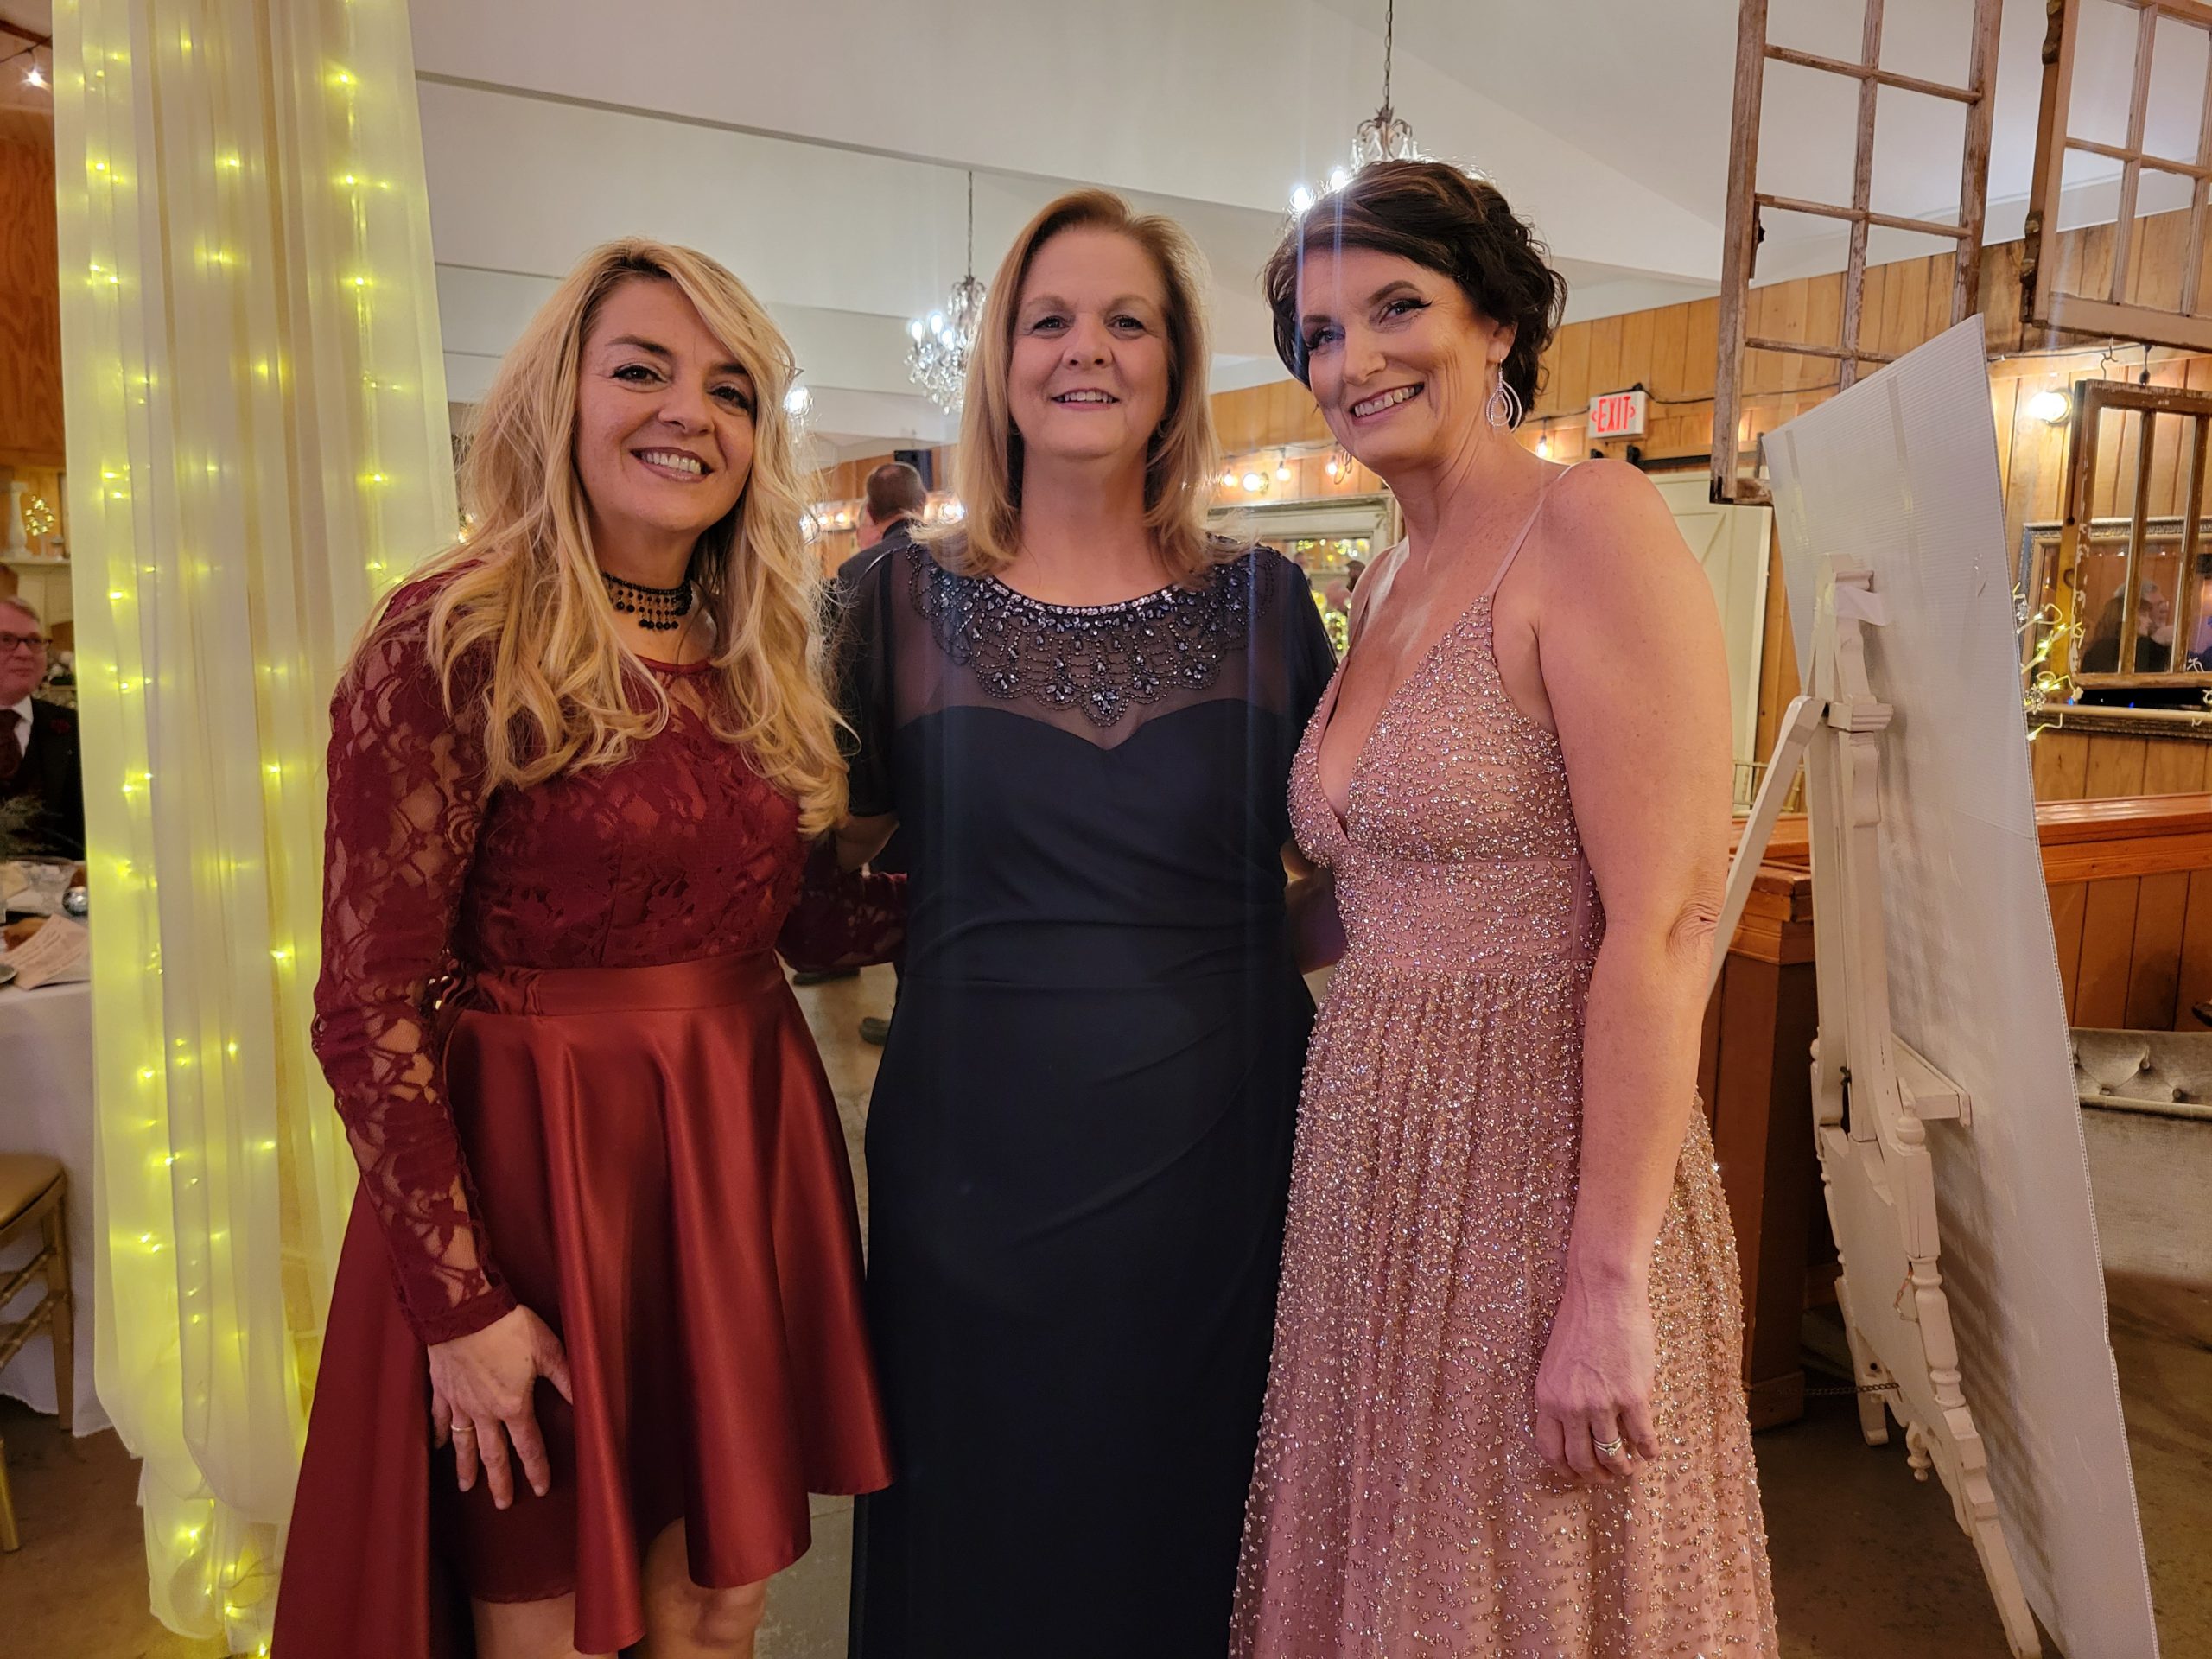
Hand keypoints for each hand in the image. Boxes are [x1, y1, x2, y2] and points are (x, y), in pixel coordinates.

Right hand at [427, 1305, 573, 1508]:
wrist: (464, 1312)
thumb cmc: (509, 1328)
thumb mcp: (548, 1350)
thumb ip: (566, 1378)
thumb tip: (587, 1401)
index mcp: (514, 1405)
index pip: (529, 1446)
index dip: (536, 1469)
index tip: (539, 1489)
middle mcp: (485, 1412)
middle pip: (494, 1455)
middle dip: (499, 1481)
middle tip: (501, 1504)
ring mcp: (460, 1402)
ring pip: (463, 1443)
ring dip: (466, 1467)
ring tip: (466, 1487)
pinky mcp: (442, 1388)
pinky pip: (440, 1417)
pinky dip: (440, 1433)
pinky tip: (440, 1445)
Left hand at [1533, 1269, 1660, 1484]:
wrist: (1603, 1293)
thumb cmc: (1580, 1322)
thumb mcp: (1555, 1363)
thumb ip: (1561, 1396)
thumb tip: (1575, 1430)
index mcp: (1547, 1397)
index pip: (1550, 1450)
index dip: (1565, 1470)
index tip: (1577, 1475)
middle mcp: (1571, 1406)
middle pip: (1581, 1461)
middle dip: (1595, 1476)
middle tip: (1607, 1477)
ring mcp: (1603, 1403)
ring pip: (1612, 1456)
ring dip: (1621, 1468)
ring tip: (1628, 1468)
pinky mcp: (1633, 1396)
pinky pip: (1642, 1438)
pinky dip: (1647, 1451)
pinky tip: (1650, 1451)